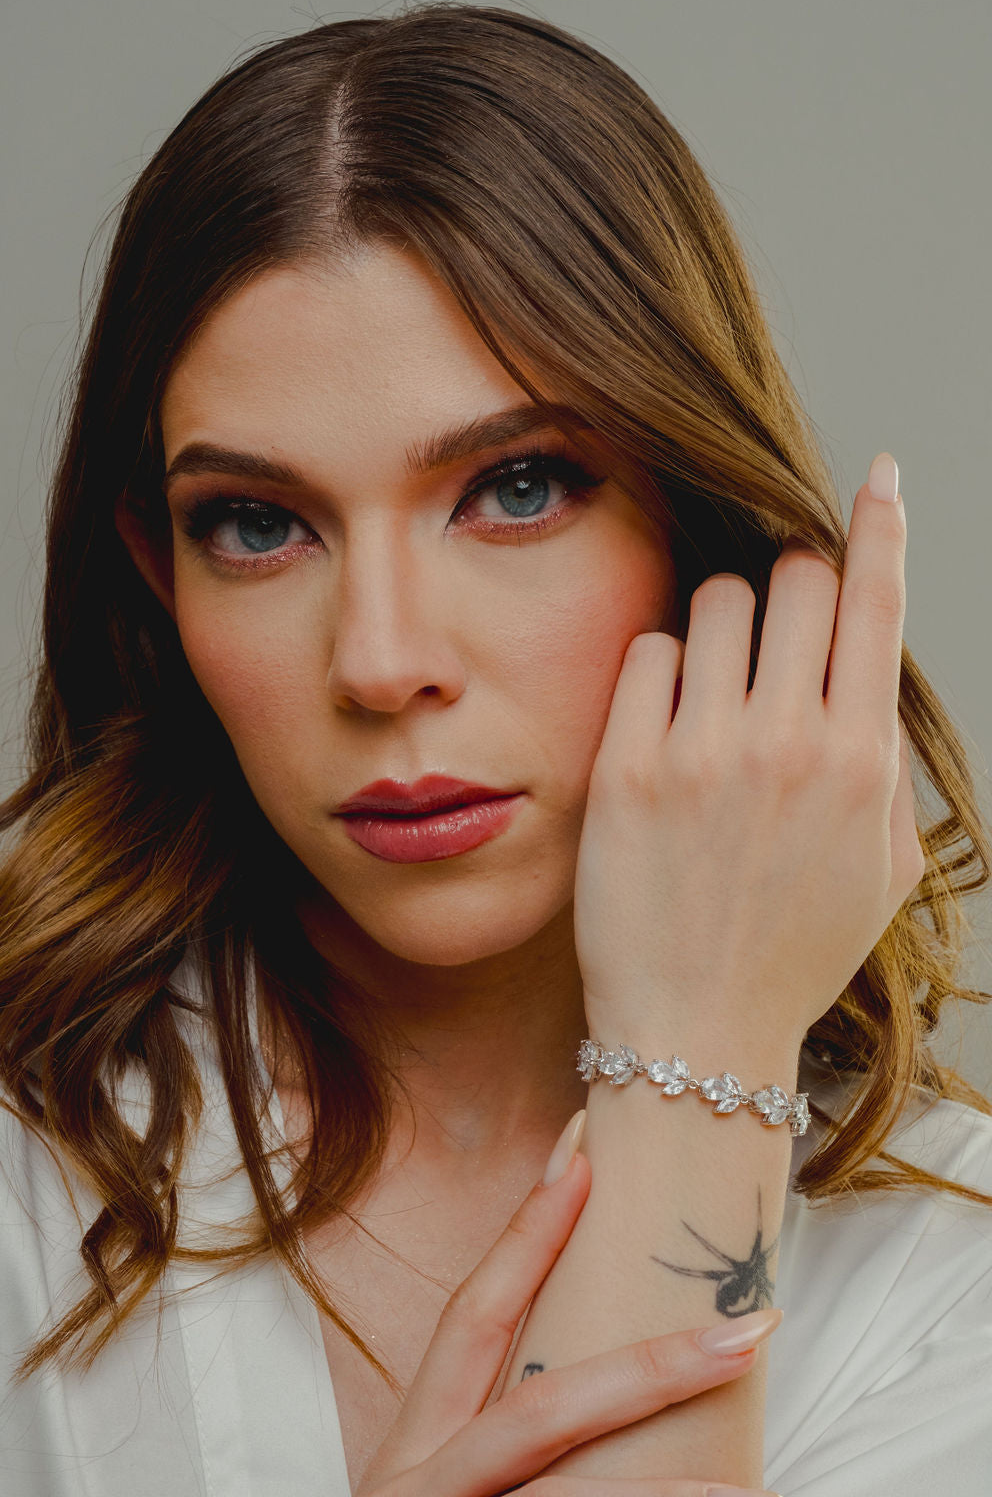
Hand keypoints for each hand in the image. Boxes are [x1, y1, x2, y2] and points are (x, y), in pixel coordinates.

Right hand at [356, 1137, 781, 1495]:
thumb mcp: (438, 1487)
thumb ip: (500, 1432)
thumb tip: (603, 1374)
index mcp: (413, 1446)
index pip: (474, 1314)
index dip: (527, 1228)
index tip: (583, 1152)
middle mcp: (419, 1484)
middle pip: (541, 1414)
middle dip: (648, 1367)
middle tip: (750, 1330)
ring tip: (755, 1492)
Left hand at [574, 458, 924, 1053]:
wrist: (697, 1032)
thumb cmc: (793, 949)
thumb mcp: (880, 866)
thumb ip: (884, 757)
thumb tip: (864, 665)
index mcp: (860, 761)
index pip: (876, 603)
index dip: (882, 529)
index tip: (879, 478)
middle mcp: (786, 742)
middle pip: (797, 578)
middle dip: (794, 589)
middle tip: (778, 640)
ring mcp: (701, 752)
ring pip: (718, 599)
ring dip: (723, 626)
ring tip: (716, 692)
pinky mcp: (626, 767)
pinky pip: (647, 652)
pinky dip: (661, 671)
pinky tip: (665, 724)